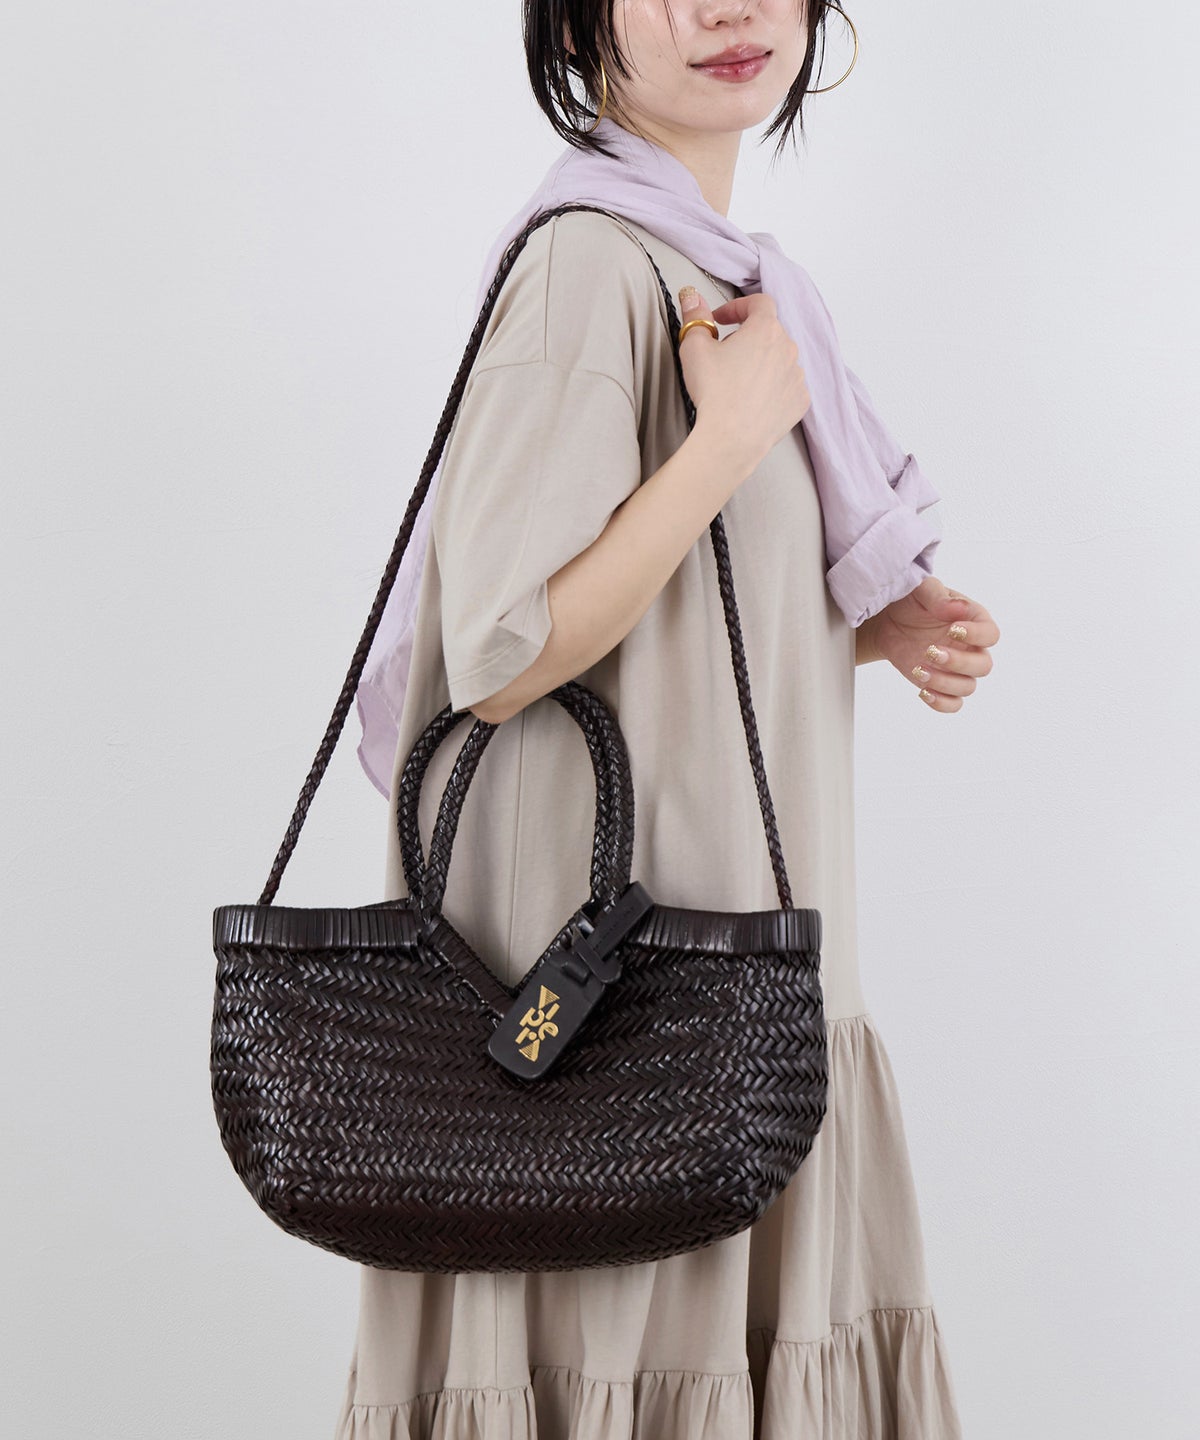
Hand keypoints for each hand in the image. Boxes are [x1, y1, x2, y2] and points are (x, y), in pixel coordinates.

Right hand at [676, 286, 810, 478]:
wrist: (731, 439)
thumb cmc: (714, 392)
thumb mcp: (694, 348)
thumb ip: (695, 316)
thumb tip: (692, 296)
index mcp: (765, 329)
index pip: (758, 303)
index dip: (738, 307)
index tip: (721, 319)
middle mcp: (788, 348)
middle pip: (769, 332)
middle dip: (747, 337)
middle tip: (724, 355)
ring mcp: (797, 376)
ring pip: (779, 359)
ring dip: (762, 362)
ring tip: (738, 381)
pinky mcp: (800, 401)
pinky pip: (787, 385)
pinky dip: (773, 386)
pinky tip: (753, 398)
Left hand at [865, 576, 998, 711]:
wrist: (888, 619)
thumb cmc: (911, 599)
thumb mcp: (922, 590)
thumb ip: (940, 598)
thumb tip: (959, 608)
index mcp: (974, 621)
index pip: (990, 635)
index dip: (976, 636)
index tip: (952, 630)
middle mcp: (971, 647)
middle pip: (983, 666)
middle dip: (958, 662)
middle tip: (930, 651)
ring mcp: (957, 668)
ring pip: (967, 687)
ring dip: (945, 683)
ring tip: (918, 670)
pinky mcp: (941, 684)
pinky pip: (953, 703)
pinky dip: (941, 703)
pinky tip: (922, 691)